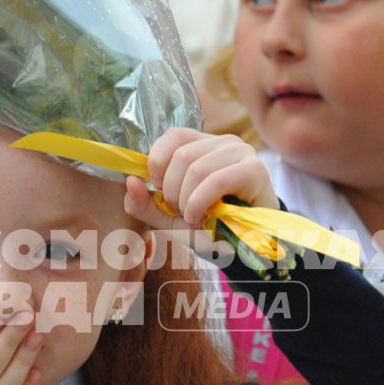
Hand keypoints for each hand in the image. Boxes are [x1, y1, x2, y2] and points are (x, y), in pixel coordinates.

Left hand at [124, 128, 275, 232]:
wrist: (249, 249)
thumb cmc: (212, 228)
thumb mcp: (171, 218)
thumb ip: (146, 203)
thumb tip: (129, 181)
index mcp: (204, 145)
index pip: (174, 135)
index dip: (158, 161)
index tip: (158, 190)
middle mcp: (225, 142)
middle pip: (182, 155)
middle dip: (171, 191)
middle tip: (180, 213)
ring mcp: (242, 153)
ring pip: (196, 168)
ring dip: (185, 201)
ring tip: (191, 219)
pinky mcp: (254, 170)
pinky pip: (215, 180)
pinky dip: (198, 203)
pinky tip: (198, 219)